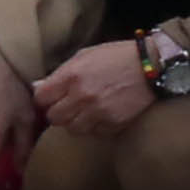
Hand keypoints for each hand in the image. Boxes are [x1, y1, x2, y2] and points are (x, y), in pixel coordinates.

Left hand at [36, 40, 160, 136]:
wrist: (151, 66)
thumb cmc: (115, 57)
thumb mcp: (84, 56)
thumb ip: (60, 73)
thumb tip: (38, 86)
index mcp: (72, 76)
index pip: (42, 98)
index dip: (44, 98)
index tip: (50, 97)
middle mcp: (82, 96)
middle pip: (54, 118)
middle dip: (58, 112)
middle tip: (66, 106)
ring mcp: (98, 112)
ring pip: (73, 129)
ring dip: (75, 122)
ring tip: (84, 112)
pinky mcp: (114, 124)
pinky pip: (94, 133)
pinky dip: (94, 127)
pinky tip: (100, 115)